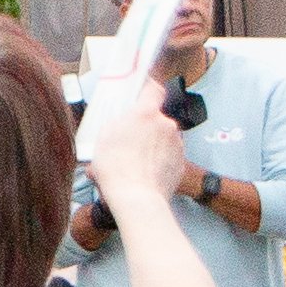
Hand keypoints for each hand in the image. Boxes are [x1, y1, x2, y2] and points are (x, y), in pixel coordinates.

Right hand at [74, 77, 185, 203]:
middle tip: (128, 141)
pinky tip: (145, 172)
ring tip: (135, 162)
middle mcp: (166, 124)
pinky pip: (169, 156)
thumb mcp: (104, 137)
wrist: (136, 198)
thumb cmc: (117, 169)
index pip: (153, 89)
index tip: (143, 90)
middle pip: (156, 119)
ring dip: (152, 146)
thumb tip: (122, 124)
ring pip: (163, 139)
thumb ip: (118, 123)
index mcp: (146, 114)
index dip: (148, 89)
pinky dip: (159, 161)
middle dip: (144, 127)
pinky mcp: (181, 163)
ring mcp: (176, 144)